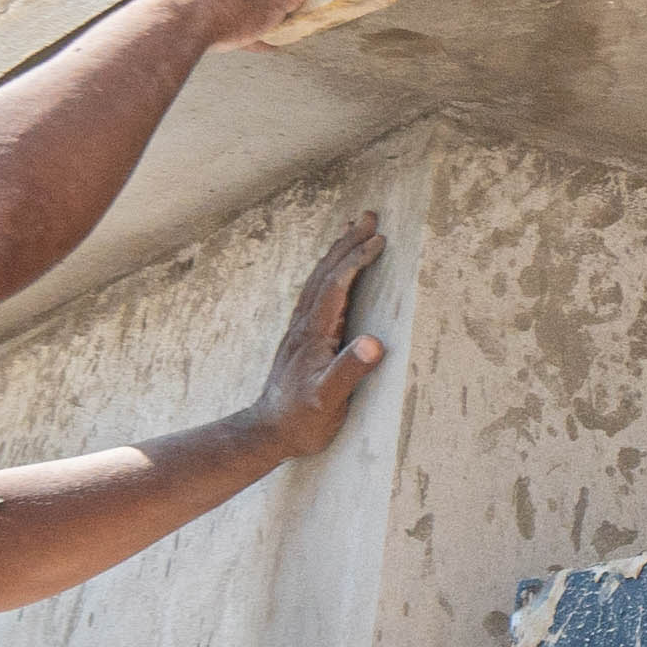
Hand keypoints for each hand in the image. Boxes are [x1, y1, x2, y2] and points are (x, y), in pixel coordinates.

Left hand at [248, 212, 394, 455]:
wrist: (268, 431)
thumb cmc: (302, 419)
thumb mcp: (328, 400)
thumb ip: (350, 371)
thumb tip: (375, 342)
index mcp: (314, 333)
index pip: (336, 285)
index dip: (357, 260)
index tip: (379, 240)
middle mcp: (304, 324)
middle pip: (326, 272)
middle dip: (348, 242)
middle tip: (370, 215)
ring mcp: (300, 329)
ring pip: (319, 278)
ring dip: (337, 251)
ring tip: (353, 229)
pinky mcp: (302, 337)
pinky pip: (317, 292)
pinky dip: (330, 270)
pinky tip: (335, 270)